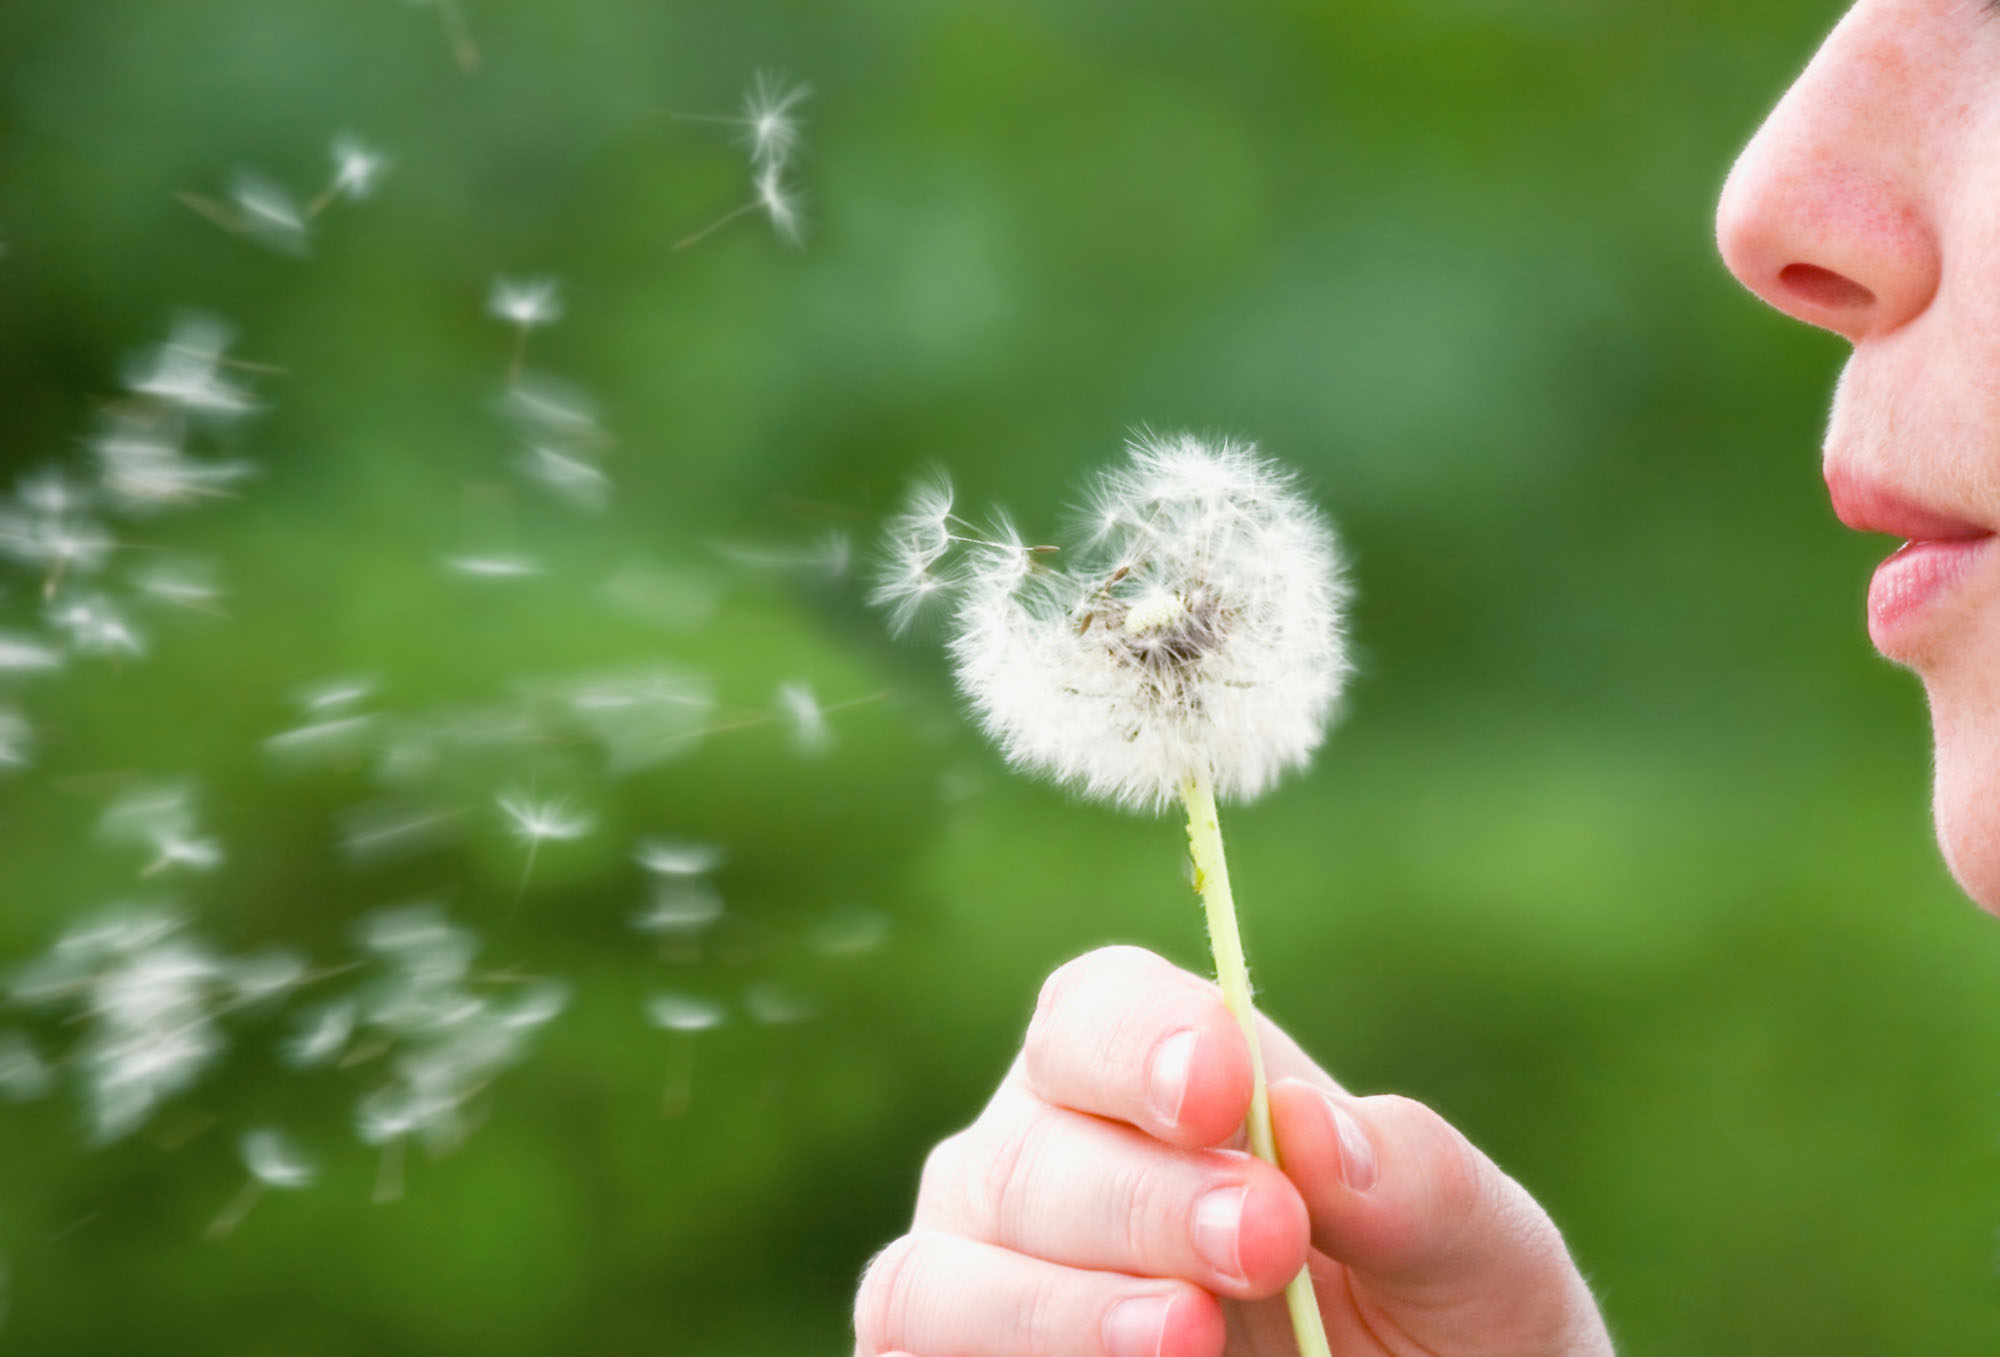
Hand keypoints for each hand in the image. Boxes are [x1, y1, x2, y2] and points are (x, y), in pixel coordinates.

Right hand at [854, 945, 1612, 1355]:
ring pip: (945, 1271)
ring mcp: (985, 1281)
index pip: (1097, 1013)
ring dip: (1057, 1306)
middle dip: (1145, 1198)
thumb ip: (1421, 1186)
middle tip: (1266, 1243)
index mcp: (1159, 1085)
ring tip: (1186, 1338)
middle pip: (1031, 1146)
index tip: (1225, 1091)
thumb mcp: (1484, 1264)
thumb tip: (1313, 1125)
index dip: (1143, 1041)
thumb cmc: (1448, 1338)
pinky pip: (914, 1355)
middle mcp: (1045, 1165)